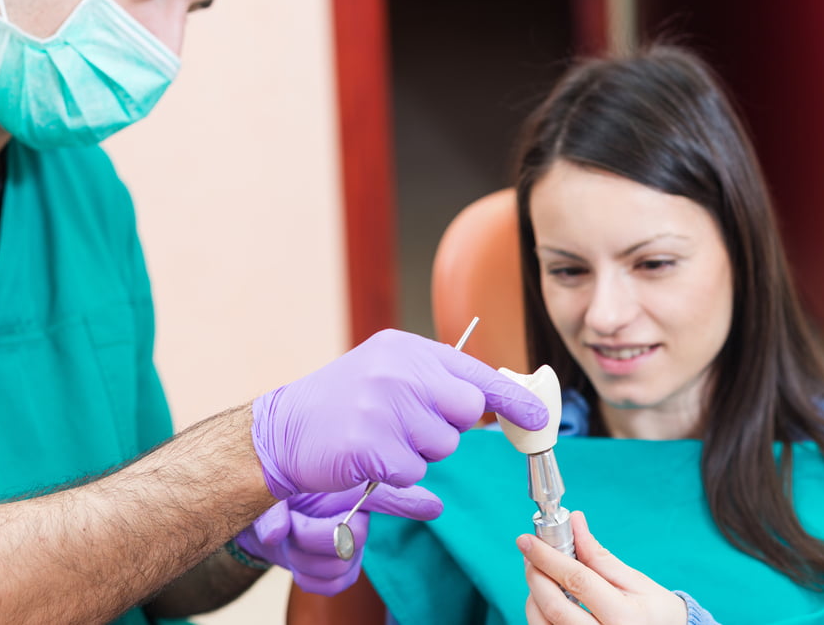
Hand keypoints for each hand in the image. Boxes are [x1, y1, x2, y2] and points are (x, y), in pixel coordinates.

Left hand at [236, 483, 440, 594]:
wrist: (266, 524)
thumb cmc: (279, 498)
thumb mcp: (268, 498)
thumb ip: (272, 511)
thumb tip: (276, 534)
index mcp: (350, 488)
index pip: (387, 495)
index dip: (412, 503)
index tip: (434, 507)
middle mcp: (356, 517)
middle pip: (355, 537)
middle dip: (314, 534)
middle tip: (294, 522)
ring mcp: (349, 547)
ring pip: (338, 564)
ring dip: (304, 555)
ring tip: (291, 536)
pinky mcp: (337, 573)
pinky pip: (332, 585)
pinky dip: (307, 576)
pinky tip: (298, 558)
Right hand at [252, 329, 546, 498]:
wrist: (283, 429)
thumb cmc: (340, 403)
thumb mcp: (386, 371)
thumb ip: (433, 380)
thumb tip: (487, 401)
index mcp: (407, 349)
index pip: (476, 372)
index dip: (513, 398)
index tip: (540, 417)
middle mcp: (399, 370)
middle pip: (467, 411)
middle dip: (449, 427)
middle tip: (412, 427)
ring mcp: (384, 405)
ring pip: (441, 446)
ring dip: (417, 453)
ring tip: (379, 437)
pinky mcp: (370, 443)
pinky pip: (412, 472)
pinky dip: (393, 473)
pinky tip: (366, 456)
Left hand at [518, 511, 686, 624]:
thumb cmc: (654, 612)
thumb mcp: (636, 582)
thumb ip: (599, 556)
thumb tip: (575, 522)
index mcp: (625, 617)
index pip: (577, 581)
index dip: (548, 557)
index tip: (527, 541)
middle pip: (554, 606)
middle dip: (535, 575)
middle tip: (530, 555)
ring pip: (543, 624)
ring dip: (533, 595)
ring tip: (540, 576)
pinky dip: (539, 613)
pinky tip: (546, 598)